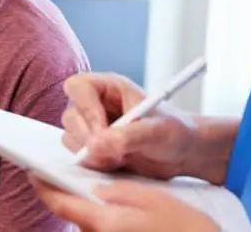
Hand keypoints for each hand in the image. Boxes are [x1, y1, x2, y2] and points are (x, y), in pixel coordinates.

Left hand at [30, 176, 219, 231]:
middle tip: (93, 183)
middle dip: (78, 200)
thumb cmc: (185, 228)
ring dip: (96, 214)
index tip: (34, 174)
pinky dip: (108, 223)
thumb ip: (118, 190)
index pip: (61, 204)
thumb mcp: (153, 197)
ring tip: (125, 204)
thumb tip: (95, 189)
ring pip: (91, 226)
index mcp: (105, 222)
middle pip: (75, 217)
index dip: (44, 187)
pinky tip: (131, 219)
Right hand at [60, 73, 196, 179]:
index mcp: (111, 87)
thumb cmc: (174, 132)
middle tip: (114, 152)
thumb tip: (95, 145)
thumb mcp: (157, 131)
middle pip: (70, 115)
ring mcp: (91, 126)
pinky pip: (78, 156)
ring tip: (121, 157)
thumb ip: (127, 136)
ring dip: (92, 153)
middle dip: (88, 138)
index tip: (102, 130)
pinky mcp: (92, 147)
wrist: (181, 153)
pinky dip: (94, 164)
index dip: (86, 108)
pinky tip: (117, 163)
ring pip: (70, 137)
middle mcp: (96, 104)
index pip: (79, 86)